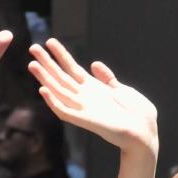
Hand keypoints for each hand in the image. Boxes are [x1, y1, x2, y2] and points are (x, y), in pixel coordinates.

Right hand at [28, 40, 158, 154]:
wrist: (145, 134)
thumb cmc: (137, 115)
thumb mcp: (123, 90)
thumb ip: (107, 78)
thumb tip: (94, 63)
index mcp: (93, 89)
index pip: (72, 68)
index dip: (61, 55)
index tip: (49, 42)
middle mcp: (85, 97)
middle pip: (61, 77)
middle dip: (47, 62)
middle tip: (33, 47)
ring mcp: (83, 109)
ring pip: (59, 90)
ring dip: (45, 77)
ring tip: (32, 64)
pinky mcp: (85, 121)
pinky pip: (64, 111)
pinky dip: (53, 101)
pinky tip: (43, 90)